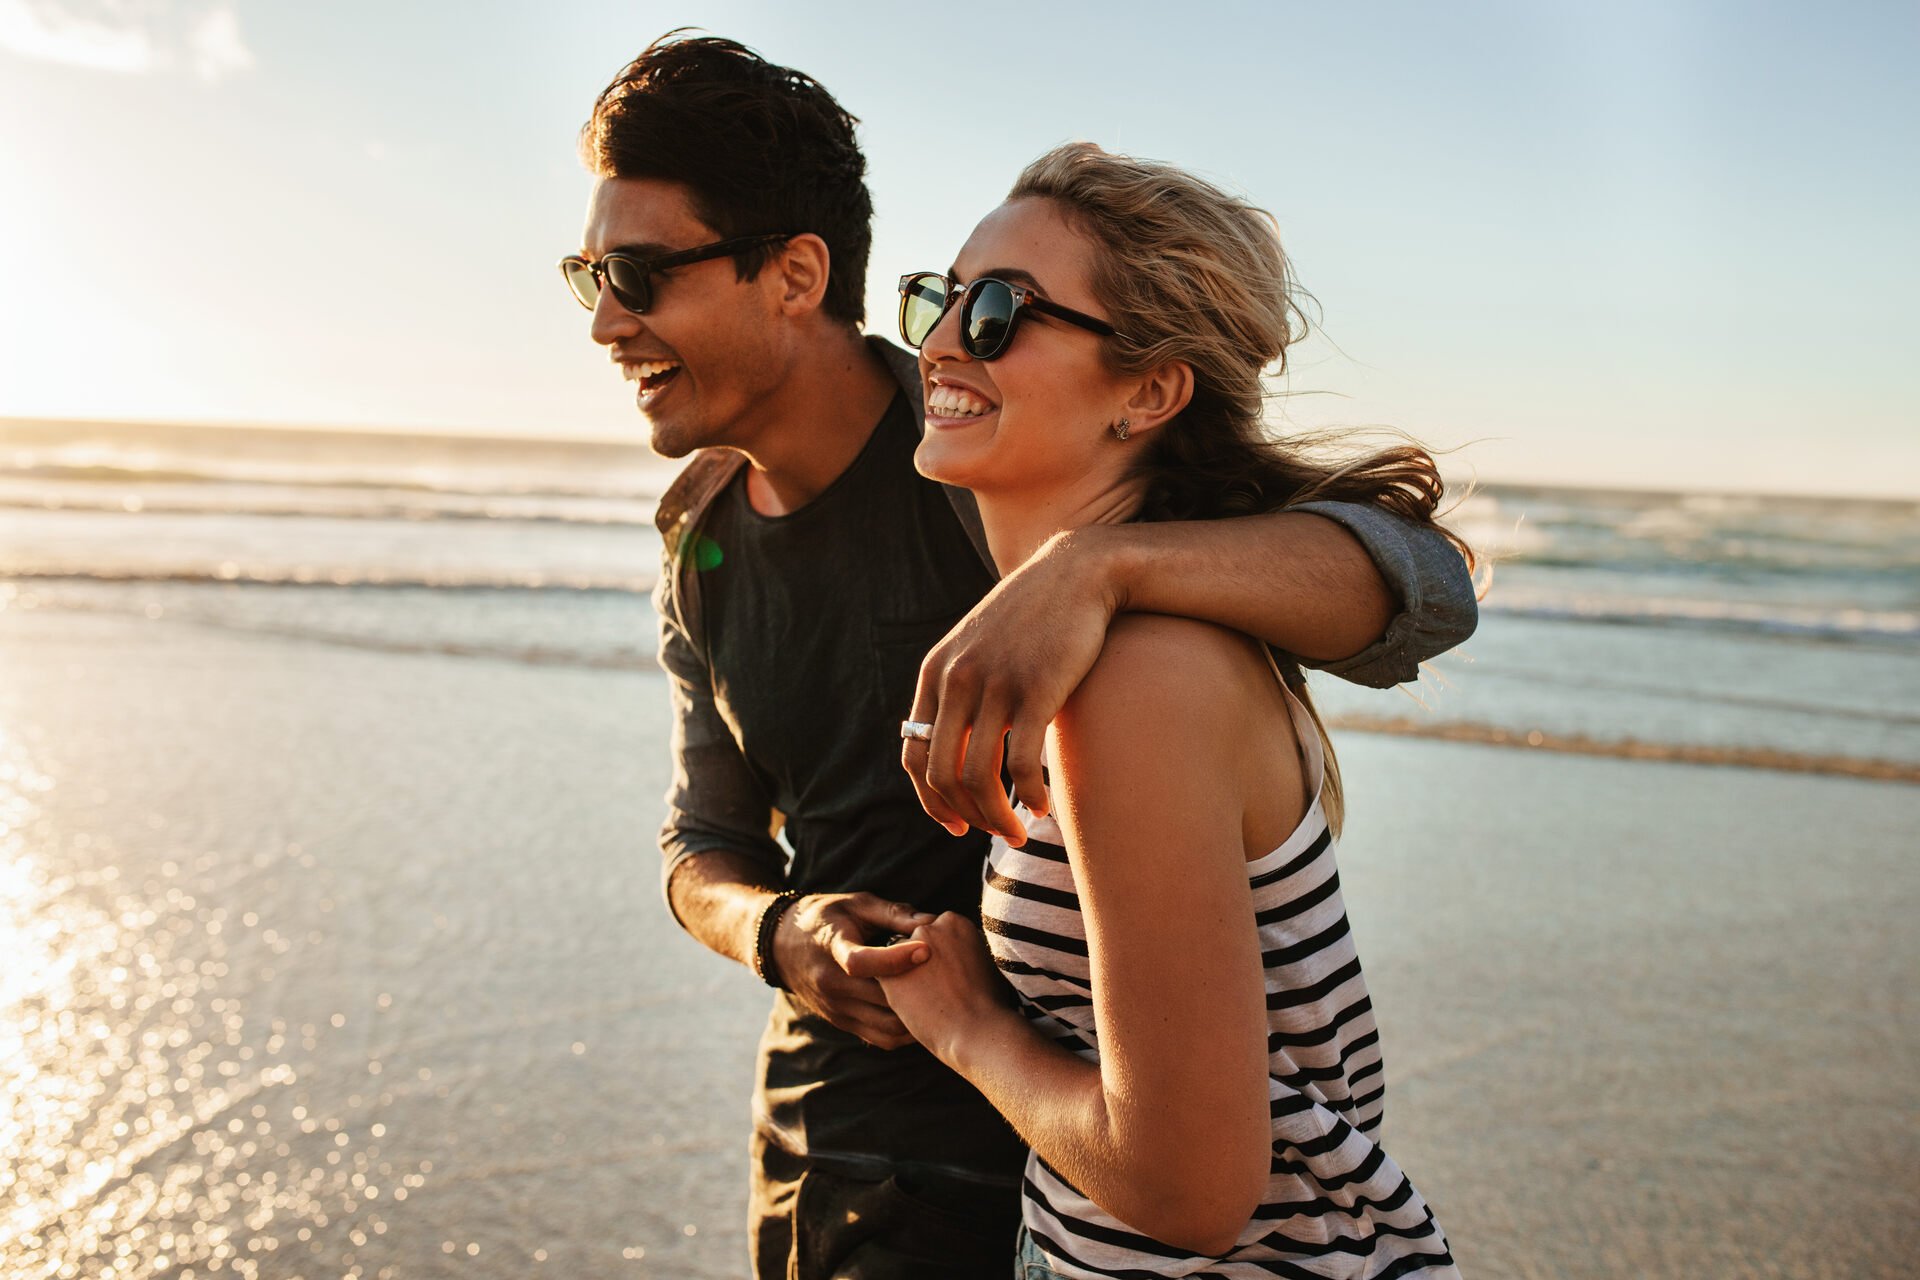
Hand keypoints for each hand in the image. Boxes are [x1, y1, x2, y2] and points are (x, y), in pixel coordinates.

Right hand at [772, 893, 934, 1049]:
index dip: (897, 959)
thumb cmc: (826, 917)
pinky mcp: (842, 1022)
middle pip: (881, 998)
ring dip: (915, 1016)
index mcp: (832, 948)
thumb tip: (931, 922)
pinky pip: (880, 1037)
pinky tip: (922, 1013)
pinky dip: (904, 1030)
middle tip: (949, 977)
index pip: (862, 962)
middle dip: (917, 990)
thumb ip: (893, 912)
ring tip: (940, 999)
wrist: (781, 946)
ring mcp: (836, 1008)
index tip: (927, 950)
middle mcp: (831, 984)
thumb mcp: (856, 904)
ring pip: (885, 1026)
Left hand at [875, 912, 1015, 1068]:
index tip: (952, 976)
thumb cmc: (990, 1004)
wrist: (975, 1030)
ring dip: (907, 976)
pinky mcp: (888, 973)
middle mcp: (929, 928)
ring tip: (929, 1001)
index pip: (937, 934)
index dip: (943, 958)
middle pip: (917, 944)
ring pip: (898, 962)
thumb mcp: (988, 964)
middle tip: (939, 989)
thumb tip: (965, 955)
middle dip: (923, 964)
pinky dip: (896, 993)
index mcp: (954, 922)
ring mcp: (906, 949)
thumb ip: (969, 950)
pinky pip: (886, 980)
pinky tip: (915, 1008)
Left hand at [902, 529, 1117, 843]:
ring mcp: (995, 684)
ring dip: (997, 818)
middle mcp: (956, 679)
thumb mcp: (978, 646)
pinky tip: (1043, 807)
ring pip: (979, 776)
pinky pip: (1021, 764)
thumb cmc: (1032, 618)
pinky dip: (1029, 796)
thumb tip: (954, 745)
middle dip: (967, 816)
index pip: (914, 754)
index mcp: (935, 672)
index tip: (956, 823)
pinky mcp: (1036, 690)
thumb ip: (960, 688)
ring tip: (1019, 833)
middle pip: (943, 773)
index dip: (930, 799)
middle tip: (995, 834)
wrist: (1078, 573)